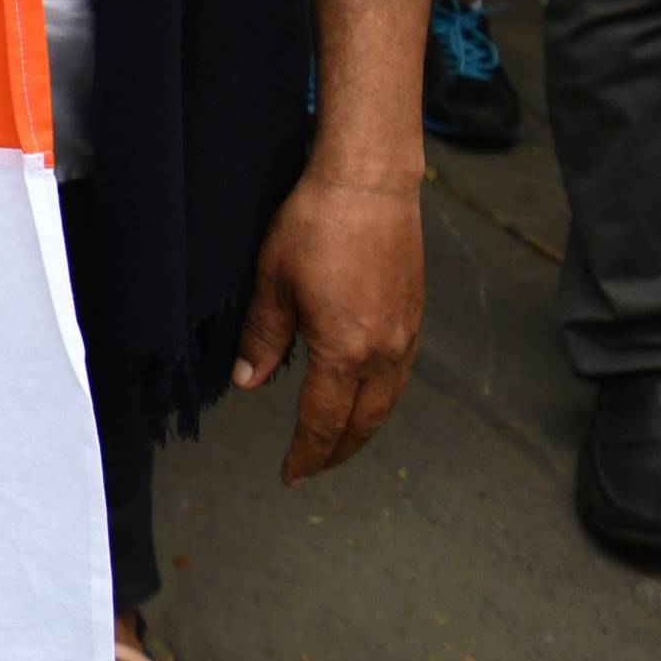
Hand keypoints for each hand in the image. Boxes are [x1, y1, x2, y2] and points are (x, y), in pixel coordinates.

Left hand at [231, 170, 423, 480]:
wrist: (370, 185)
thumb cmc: (315, 226)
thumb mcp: (272, 282)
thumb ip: (262, 338)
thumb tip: (246, 383)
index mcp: (345, 350)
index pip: (323, 421)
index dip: (305, 453)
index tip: (290, 475)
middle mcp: (384, 352)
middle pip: (362, 423)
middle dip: (336, 452)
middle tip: (312, 468)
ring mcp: (406, 335)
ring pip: (386, 402)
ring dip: (361, 429)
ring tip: (336, 442)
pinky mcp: (414, 316)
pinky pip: (398, 375)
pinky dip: (378, 398)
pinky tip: (362, 395)